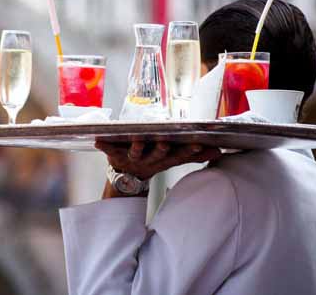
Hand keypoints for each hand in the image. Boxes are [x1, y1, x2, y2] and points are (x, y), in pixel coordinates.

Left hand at [96, 139, 221, 180]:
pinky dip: (103, 146)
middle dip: (161, 148)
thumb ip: (193, 154)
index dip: (188, 151)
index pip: (179, 155)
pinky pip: (109, 150)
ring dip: (136, 146)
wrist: (127, 177)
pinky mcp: (115, 155)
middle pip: (158, 154)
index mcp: (164, 158)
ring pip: (136, 152)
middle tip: (165, 142)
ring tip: (137, 139)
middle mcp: (149, 159)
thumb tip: (218, 151)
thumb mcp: (173, 158)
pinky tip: (97, 140)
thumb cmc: (153, 160)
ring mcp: (132, 157)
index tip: (198, 145)